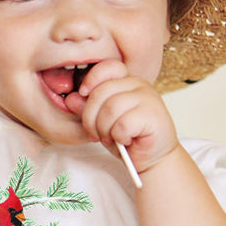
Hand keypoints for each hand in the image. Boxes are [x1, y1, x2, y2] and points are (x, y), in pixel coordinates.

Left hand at [68, 58, 177, 174]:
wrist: (154, 158)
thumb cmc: (129, 138)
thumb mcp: (102, 122)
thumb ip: (88, 109)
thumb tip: (71, 98)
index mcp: (127, 81)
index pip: (107, 67)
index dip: (91, 79)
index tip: (83, 95)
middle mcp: (139, 85)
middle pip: (101, 92)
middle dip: (91, 118)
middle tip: (96, 134)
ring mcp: (149, 98)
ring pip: (110, 108)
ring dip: (104, 129)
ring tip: (111, 138)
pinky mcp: (153, 116)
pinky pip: (122, 124)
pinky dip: (118, 137)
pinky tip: (126, 140)